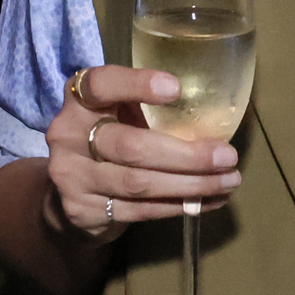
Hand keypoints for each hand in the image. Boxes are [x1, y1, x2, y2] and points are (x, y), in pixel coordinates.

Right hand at [41, 64, 241, 242]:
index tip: (176, 89)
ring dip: (190, 184)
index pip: (101, 85)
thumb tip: (215, 116)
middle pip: (131, 146)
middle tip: (227, 156)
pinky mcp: (82, 210)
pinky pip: (139, 210)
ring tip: (228, 181)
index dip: (136, 84)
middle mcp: (67, 135)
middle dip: (186, 155)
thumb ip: (148, 109)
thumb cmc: (108, 139)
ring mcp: (72, 176)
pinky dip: (178, 206)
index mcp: (79, 100)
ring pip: (138, 184)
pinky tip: (207, 201)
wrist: (67, 193)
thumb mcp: (118, 114)